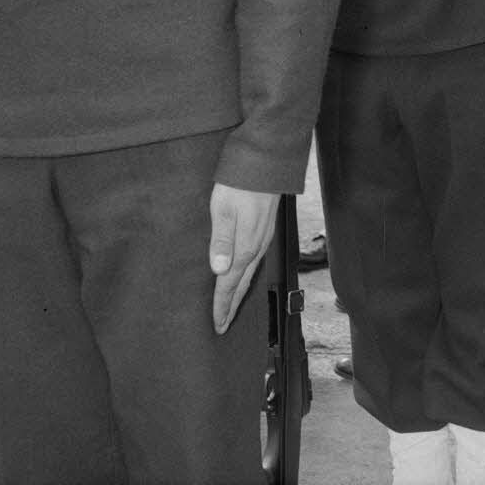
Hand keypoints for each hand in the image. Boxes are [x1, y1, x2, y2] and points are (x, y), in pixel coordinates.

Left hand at [209, 183, 279, 333]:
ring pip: (251, 272)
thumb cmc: (240, 182)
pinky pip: (256, 259)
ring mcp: (264, 237)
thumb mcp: (223, 209)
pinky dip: (247, 274)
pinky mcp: (266, 228)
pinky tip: (244, 272)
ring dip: (240, 290)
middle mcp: (257, 245)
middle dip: (232, 304)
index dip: (222, 305)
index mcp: (245, 245)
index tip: (217, 324)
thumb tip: (220, 270)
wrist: (267, 160)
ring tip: (231, 304)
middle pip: (242, 282)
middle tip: (223, 323)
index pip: (230, 283)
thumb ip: (221, 240)